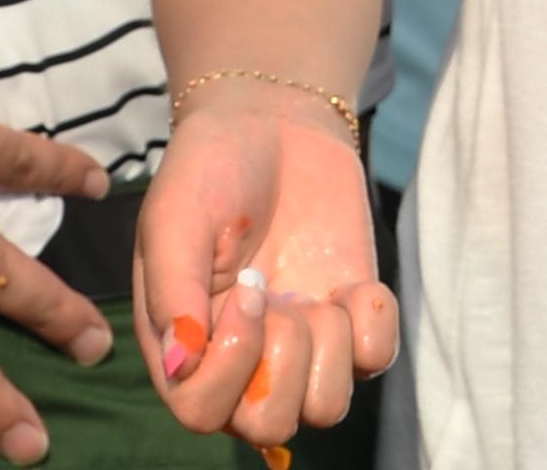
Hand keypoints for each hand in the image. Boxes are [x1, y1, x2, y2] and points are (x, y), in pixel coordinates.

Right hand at [138, 86, 398, 450]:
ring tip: (314, 294)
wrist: (272, 122)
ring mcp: (302, 343)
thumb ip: (170, 290)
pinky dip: (374, 325)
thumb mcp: (173, 216)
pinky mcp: (350, 318)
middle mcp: (243, 358)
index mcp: (185, 345)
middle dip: (284, 361)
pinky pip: (376, 362)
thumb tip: (182, 365)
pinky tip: (354, 286)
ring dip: (329, 350)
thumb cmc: (209, 169)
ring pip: (326, 409)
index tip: (246, 289)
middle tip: (275, 291)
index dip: (232, 367)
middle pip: (269, 425)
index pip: (201, 413)